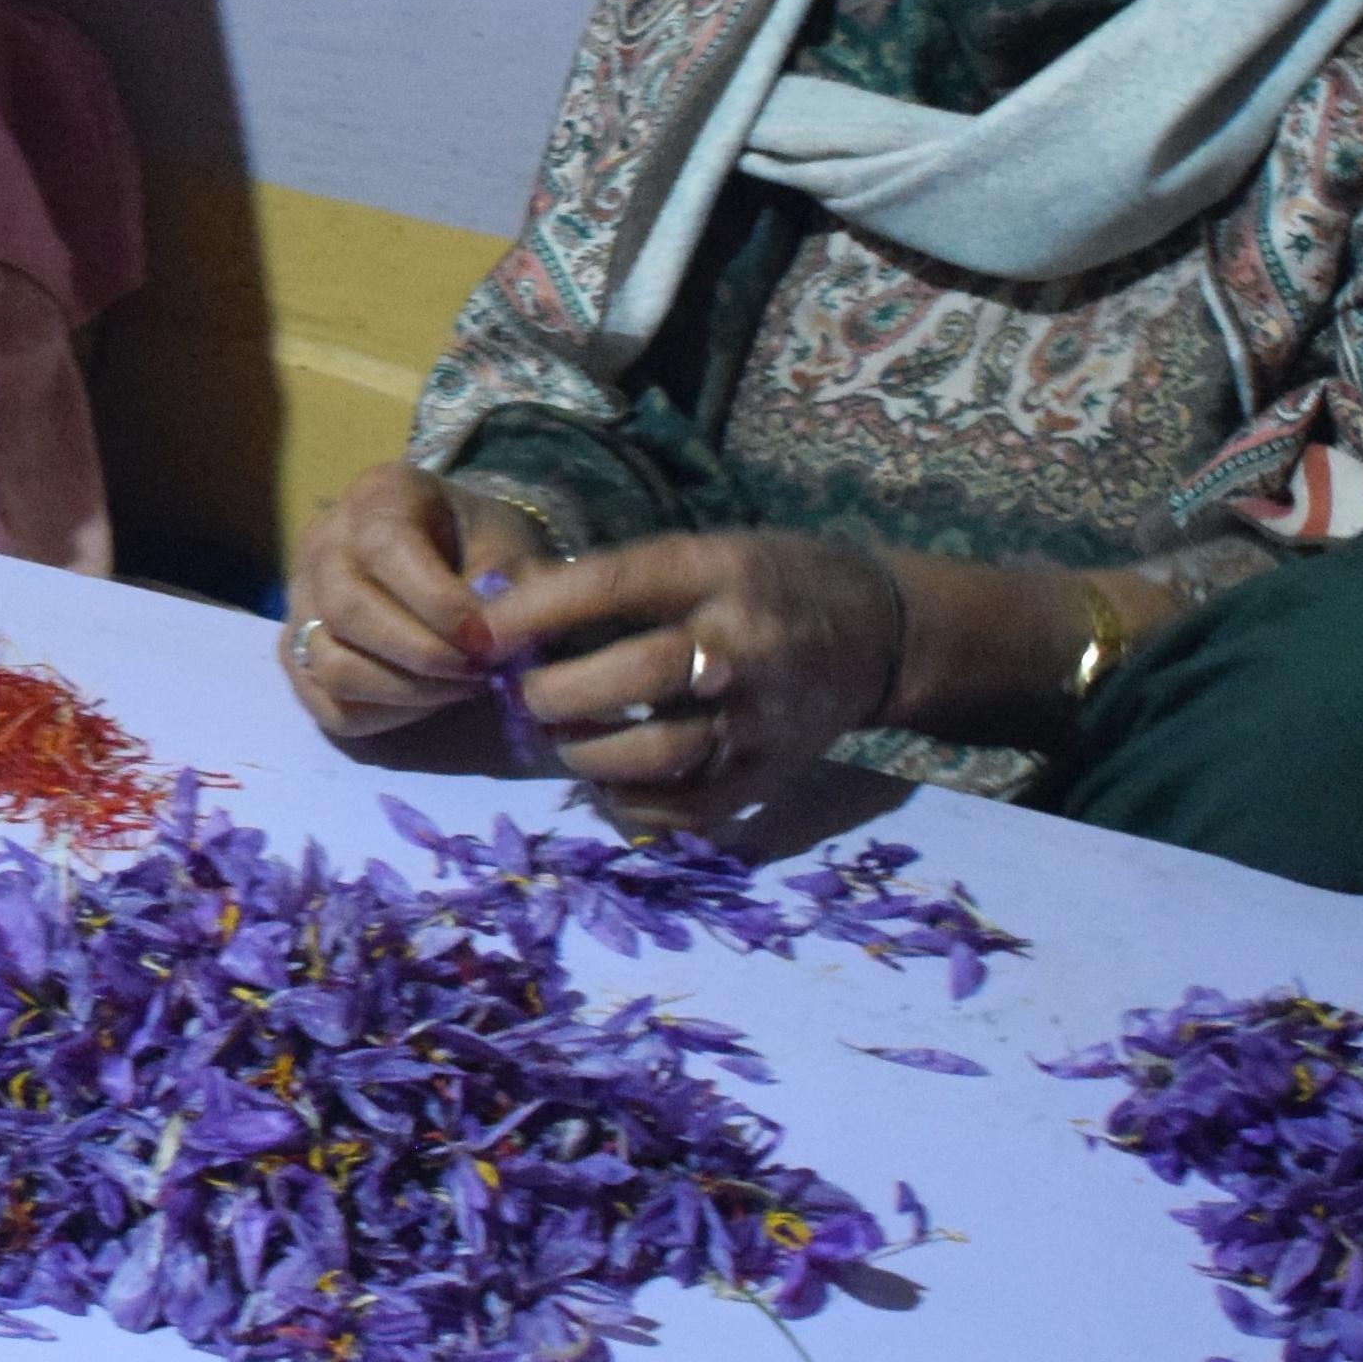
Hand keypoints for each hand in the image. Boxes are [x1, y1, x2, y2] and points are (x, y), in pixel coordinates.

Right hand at [280, 458, 528, 740]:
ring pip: (330, 664)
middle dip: (422, 655)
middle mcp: (322, 541)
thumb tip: (493, 648)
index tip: (485, 640)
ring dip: (403, 691)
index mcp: (377, 497)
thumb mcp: (508, 549)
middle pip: (347, 612)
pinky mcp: (295, 649)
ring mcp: (300, 599)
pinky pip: (325, 701)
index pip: (385, 548)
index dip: (436, 602)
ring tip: (458, 687)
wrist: (456, 551)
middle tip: (478, 673)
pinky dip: (381, 715)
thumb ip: (507, 593)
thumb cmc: (481, 545)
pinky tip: (426, 702)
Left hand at [480, 532, 909, 832]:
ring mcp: (761, 716)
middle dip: (559, 693)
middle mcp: (744, 643)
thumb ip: (617, 580)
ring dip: (587, 755)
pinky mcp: (770, 773)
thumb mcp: (704, 553)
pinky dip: (632, 805)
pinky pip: (687, 808)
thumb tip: (504, 605)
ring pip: (657, 752)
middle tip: (526, 697)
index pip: (619, 584)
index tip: (484, 630)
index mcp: (720, 572)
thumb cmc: (767, 582)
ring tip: (560, 741)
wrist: (878, 634)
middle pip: (636, 674)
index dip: (540, 608)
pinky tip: (607, 784)